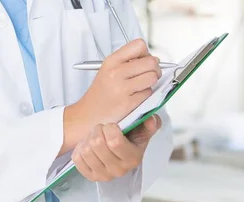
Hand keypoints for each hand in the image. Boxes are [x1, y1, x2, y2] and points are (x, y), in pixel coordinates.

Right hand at [60, 39, 161, 154]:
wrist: (89, 115)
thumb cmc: (101, 94)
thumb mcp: (109, 70)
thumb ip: (128, 62)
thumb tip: (154, 60)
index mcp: (111, 61)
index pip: (139, 45)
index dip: (146, 53)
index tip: (143, 61)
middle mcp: (116, 72)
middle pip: (151, 62)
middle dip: (154, 69)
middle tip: (149, 75)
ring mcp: (122, 88)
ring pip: (152, 77)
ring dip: (151, 82)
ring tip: (142, 86)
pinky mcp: (128, 103)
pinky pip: (148, 93)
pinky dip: (146, 95)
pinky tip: (136, 97)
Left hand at [72, 115, 161, 181]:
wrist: (117, 152)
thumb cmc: (129, 140)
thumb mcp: (142, 131)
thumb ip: (150, 124)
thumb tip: (151, 120)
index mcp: (133, 158)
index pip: (115, 142)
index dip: (109, 128)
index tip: (111, 126)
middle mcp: (119, 170)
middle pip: (97, 144)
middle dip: (97, 130)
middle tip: (101, 129)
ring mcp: (104, 176)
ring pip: (86, 150)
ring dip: (87, 139)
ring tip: (95, 138)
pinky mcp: (91, 177)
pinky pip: (77, 158)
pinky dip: (79, 149)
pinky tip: (88, 147)